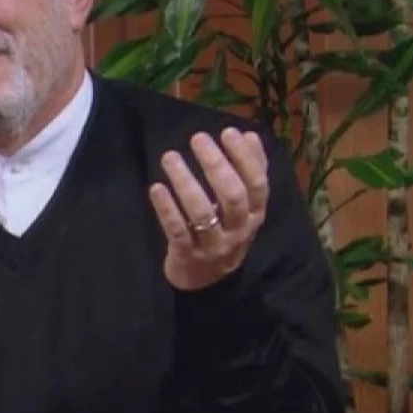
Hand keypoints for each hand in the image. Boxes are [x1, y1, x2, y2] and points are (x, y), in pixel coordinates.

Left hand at [148, 127, 268, 291]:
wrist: (207, 281)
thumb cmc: (225, 232)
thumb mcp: (243, 207)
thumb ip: (249, 171)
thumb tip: (250, 135)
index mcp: (255, 214)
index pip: (257, 184)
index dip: (245, 158)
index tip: (228, 132)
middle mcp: (238, 230)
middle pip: (232, 196)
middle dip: (216, 164)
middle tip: (197, 138)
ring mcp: (213, 244)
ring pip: (202, 212)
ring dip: (186, 181)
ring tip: (170, 157)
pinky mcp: (187, 254)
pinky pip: (177, 230)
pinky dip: (167, 208)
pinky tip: (156, 188)